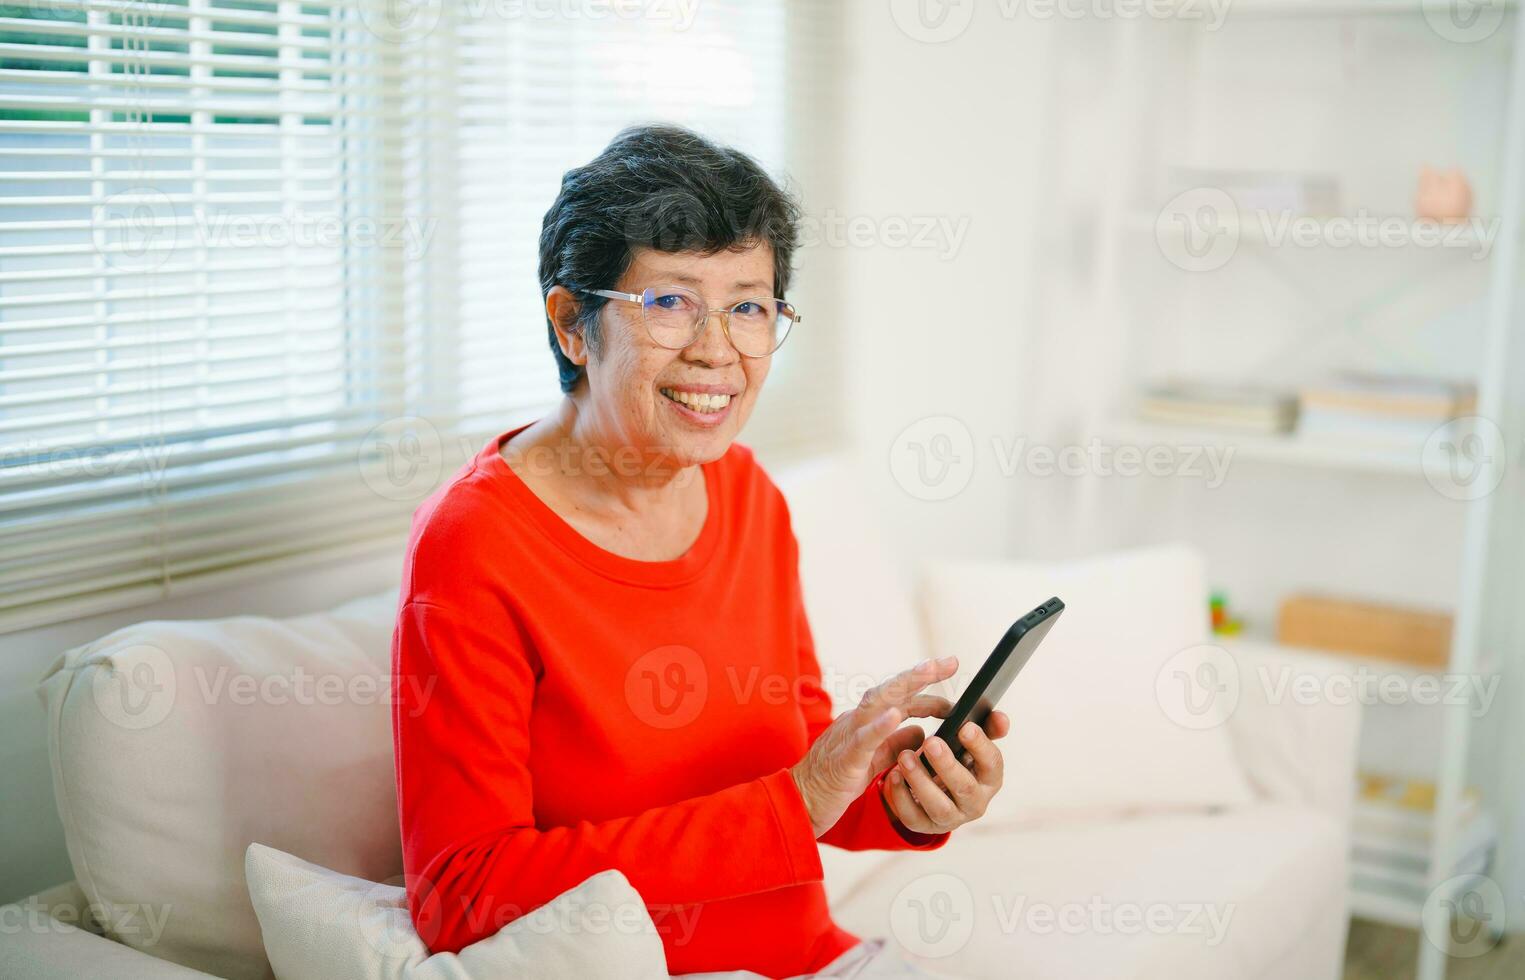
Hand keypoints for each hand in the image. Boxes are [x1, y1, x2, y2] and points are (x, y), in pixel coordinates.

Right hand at [790, 656, 959, 836]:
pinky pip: (862, 739)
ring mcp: (848, 736)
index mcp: (865, 722)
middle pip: (891, 690)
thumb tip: (921, 732)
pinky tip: (897, 715)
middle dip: (921, 674)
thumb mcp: (873, 759)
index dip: (928, 695)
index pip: (900, 700)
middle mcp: (856, 721)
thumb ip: (895, 744)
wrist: (801, 803)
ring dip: (904, 684)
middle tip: (951, 661)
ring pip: (876, 702)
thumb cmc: (835, 780)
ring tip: (928, 670)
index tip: (955, 695)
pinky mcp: (843, 759)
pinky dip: (880, 725)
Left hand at [881, 710, 1009, 835]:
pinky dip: (902, 797)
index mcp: (989, 779)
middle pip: (965, 787)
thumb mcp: (970, 744)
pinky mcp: (925, 826)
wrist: (936, 790)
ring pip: (939, 806)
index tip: (964, 726)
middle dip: (948, 765)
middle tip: (931, 742)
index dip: (980, 746)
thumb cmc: (956, 760)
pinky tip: (893, 776)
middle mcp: (975, 803)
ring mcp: (951, 818)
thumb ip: (986, 728)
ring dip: (921, 781)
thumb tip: (1001, 717)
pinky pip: (913, 817)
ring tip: (905, 757)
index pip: (993, 763)